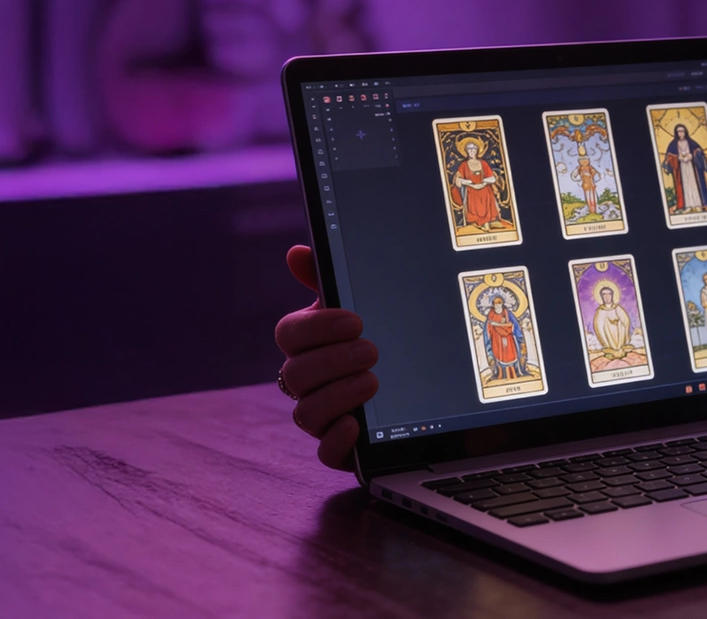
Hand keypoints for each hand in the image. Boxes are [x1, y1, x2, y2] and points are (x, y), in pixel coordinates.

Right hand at [275, 245, 377, 470]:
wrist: (416, 380)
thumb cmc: (377, 335)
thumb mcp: (358, 304)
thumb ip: (327, 279)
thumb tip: (296, 252)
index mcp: (307, 343)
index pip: (289, 334)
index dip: (316, 328)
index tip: (354, 321)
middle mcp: (307, 382)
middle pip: (295, 375)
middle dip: (333, 361)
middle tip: (371, 351)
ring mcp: (322, 416)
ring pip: (305, 414)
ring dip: (337, 397)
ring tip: (372, 382)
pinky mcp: (341, 448)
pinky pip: (324, 453)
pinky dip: (337, 442)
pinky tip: (356, 428)